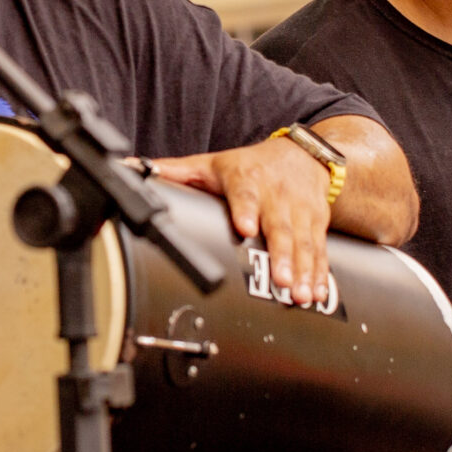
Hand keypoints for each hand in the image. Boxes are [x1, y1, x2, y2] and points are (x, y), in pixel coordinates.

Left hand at [153, 136, 332, 303]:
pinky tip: (315, 293)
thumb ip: (174, 171)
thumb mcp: (211, 163)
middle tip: (279, 280)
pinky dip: (319, 274)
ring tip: (299, 295)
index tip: (245, 227)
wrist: (303, 155)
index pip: (246, 193)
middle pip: (280, 226)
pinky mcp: (316, 224)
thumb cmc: (250, 165)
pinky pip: (319, 251)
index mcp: (247, 179)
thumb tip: (131, 170)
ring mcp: (299, 211)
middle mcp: (276, 195)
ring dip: (302, 270)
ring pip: (303, 243)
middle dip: (282, 254)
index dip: (246, 209)